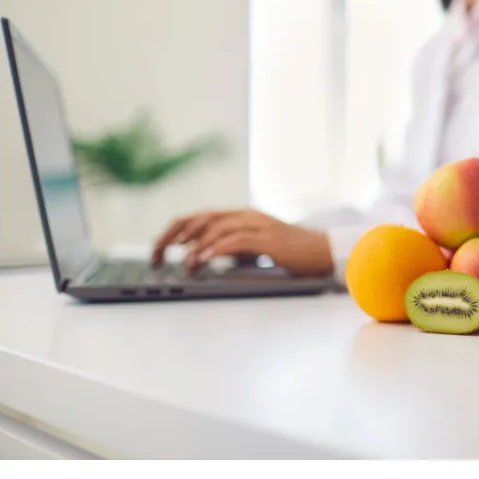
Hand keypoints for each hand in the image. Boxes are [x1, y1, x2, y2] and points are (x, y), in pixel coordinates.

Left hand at [151, 208, 333, 276]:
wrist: (322, 251)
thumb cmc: (289, 252)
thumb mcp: (253, 247)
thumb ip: (230, 246)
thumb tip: (201, 256)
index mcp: (240, 216)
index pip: (199, 217)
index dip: (174, 230)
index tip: (158, 248)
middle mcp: (245, 216)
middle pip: (200, 218)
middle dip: (174, 236)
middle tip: (157, 254)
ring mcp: (257, 225)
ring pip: (216, 227)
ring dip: (195, 246)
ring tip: (183, 263)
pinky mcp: (267, 239)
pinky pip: (235, 240)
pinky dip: (216, 249)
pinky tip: (204, 259)